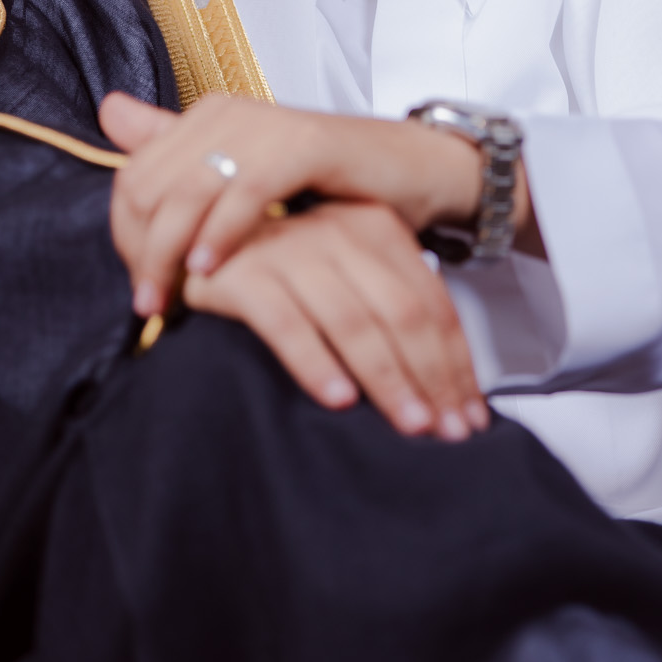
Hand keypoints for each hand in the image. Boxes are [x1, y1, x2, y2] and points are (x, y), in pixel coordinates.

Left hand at [99, 92, 537, 317]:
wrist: (413, 173)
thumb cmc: (332, 184)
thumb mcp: (249, 179)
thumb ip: (180, 154)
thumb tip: (108, 111)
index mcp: (210, 116)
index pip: (134, 176)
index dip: (125, 236)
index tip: (140, 287)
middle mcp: (229, 112)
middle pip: (149, 185)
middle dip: (141, 251)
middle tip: (151, 304)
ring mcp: (266, 125)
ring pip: (186, 192)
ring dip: (169, 253)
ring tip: (171, 301)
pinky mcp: (304, 144)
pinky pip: (244, 193)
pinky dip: (220, 234)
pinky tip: (210, 270)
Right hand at [182, 200, 487, 439]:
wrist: (190, 242)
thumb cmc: (278, 271)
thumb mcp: (344, 276)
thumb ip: (387, 308)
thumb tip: (446, 384)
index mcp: (376, 229)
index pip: (433, 303)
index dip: (457, 363)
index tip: (471, 414)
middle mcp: (339, 232)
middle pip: (404, 314)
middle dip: (433, 378)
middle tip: (449, 432)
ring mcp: (290, 249)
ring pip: (354, 321)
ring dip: (388, 379)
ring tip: (410, 425)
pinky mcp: (241, 273)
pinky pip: (286, 324)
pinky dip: (316, 363)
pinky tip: (338, 398)